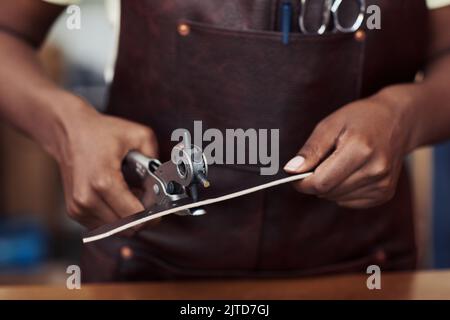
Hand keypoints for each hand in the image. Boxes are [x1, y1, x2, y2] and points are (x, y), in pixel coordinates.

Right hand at [52, 98, 157, 228]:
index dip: (153, 214)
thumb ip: (156, 158)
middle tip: (150, 201)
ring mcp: (78, 207)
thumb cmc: (100, 132)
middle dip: (144, 218)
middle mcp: (87, 198)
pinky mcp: (74, 211)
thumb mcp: (138, 135)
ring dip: (130, 219)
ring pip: (116, 230)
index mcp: (103, 181)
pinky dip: (117, 217)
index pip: (135, 216)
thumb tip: (164, 180)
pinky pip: (104, 226)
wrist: (68, 131)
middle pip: (127, 228)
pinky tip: (120, 199)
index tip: (160, 207)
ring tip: (135, 197)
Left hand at [284, 94, 412, 208]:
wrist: (398, 120)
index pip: (321, 182)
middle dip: (315, 182)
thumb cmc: (360, 119)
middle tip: (320, 162)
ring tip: (339, 163)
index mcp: (360, 149)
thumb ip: (310, 150)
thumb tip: (290, 171)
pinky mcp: (385, 193)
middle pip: (328, 192)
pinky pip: (350, 202)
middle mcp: (375, 170)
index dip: (302, 183)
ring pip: (337, 199)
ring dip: (329, 186)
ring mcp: (383, 184)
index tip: (295, 175)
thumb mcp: (330, 125)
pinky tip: (350, 172)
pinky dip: (342, 191)